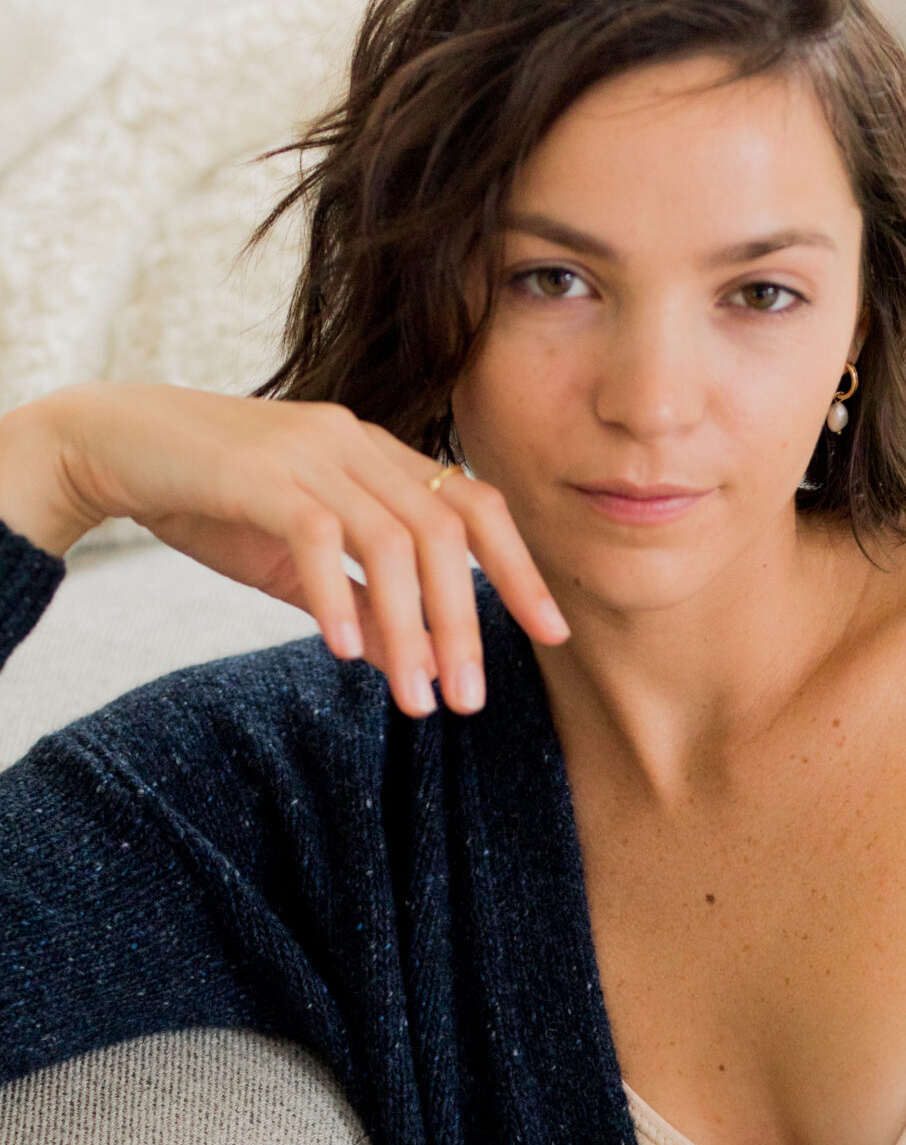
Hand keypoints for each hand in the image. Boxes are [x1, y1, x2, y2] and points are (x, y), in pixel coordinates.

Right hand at [0, 381, 567, 715]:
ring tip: (416, 701)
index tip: (551, 634)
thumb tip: (417, 662)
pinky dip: (337, 598)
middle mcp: (355, 444)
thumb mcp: (299, 560)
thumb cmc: (213, 502)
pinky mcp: (259, 472)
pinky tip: (347, 654)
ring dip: (410, 629)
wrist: (116, 447)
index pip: (474, 507)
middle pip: (445, 531)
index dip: (519, 569)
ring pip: (390, 541)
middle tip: (471, 700)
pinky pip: (317, 537)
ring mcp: (309, 451)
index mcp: (378, 458)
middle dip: (467, 621)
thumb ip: (359, 600)